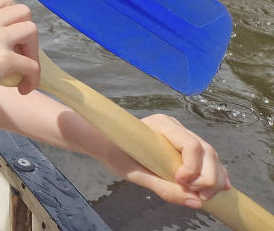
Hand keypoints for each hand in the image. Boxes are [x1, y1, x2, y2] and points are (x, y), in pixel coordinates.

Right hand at [0, 0, 39, 107]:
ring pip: (32, 31)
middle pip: (24, 11)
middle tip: (20, 54)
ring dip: (33, 52)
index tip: (10, 36)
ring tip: (23, 70)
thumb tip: (4, 39)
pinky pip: (32, 65)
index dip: (14, 17)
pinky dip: (33, 79)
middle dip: (27, 33)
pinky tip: (23, 89)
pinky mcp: (2, 59)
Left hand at [108, 114, 231, 208]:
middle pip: (206, 150)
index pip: (191, 145)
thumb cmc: (118, 155)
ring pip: (211, 155)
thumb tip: (196, 203)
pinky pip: (208, 159)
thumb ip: (165, 189)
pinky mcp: (186, 145)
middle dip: (208, 177)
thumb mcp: (137, 175)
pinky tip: (219, 188)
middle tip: (198, 196)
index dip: (193, 167)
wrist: (108, 144)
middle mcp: (175, 126)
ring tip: (204, 196)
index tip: (181, 182)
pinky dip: (216, 173)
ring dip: (214, 178)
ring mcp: (182, 134)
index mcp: (161, 125)